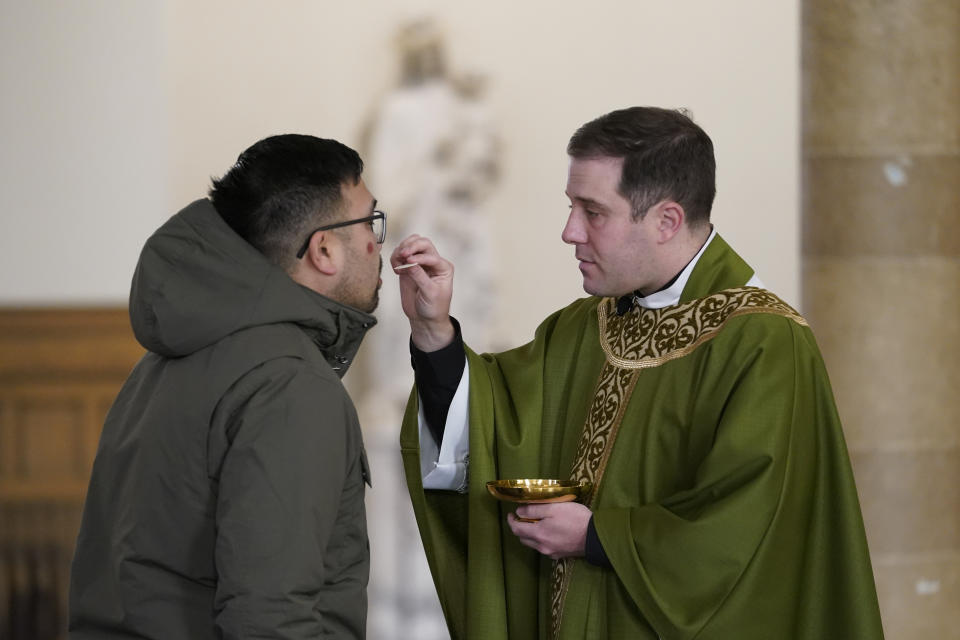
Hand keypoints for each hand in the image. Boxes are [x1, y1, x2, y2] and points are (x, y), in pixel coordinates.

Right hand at [390, 234, 454, 350]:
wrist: (424, 319)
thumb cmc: (433, 308)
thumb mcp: (430, 293)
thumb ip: (420, 276)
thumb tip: (409, 262)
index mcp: (443, 267)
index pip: (431, 255)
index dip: (419, 257)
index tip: (409, 261)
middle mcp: (432, 262)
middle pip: (422, 243)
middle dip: (411, 246)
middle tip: (403, 255)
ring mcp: (419, 263)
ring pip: (410, 245)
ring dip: (402, 250)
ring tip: (398, 264)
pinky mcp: (408, 268)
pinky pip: (400, 255)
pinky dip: (395, 257)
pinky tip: (396, 269)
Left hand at [507, 502, 591, 559]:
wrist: (596, 537)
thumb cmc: (575, 518)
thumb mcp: (553, 507)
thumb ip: (534, 509)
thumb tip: (519, 512)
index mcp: (538, 534)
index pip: (516, 530)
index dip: (511, 521)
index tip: (511, 513)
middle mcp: (542, 546)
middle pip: (524, 539)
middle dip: (520, 528)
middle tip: (523, 517)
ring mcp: (552, 552)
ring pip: (534, 544)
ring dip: (530, 534)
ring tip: (536, 523)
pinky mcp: (561, 555)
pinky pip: (545, 547)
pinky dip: (541, 539)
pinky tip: (549, 531)